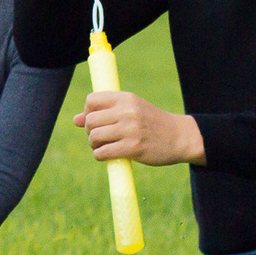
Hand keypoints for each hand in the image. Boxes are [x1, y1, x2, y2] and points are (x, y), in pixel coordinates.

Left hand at [73, 92, 202, 166]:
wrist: (180, 137)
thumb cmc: (152, 123)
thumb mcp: (131, 111)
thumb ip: (105, 112)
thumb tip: (75, 120)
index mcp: (126, 99)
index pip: (92, 100)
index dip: (88, 112)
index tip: (96, 121)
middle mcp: (127, 112)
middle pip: (90, 121)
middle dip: (89, 131)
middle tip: (99, 137)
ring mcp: (131, 130)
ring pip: (94, 137)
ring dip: (94, 145)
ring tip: (103, 146)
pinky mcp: (133, 148)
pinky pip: (103, 153)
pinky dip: (100, 156)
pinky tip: (107, 155)